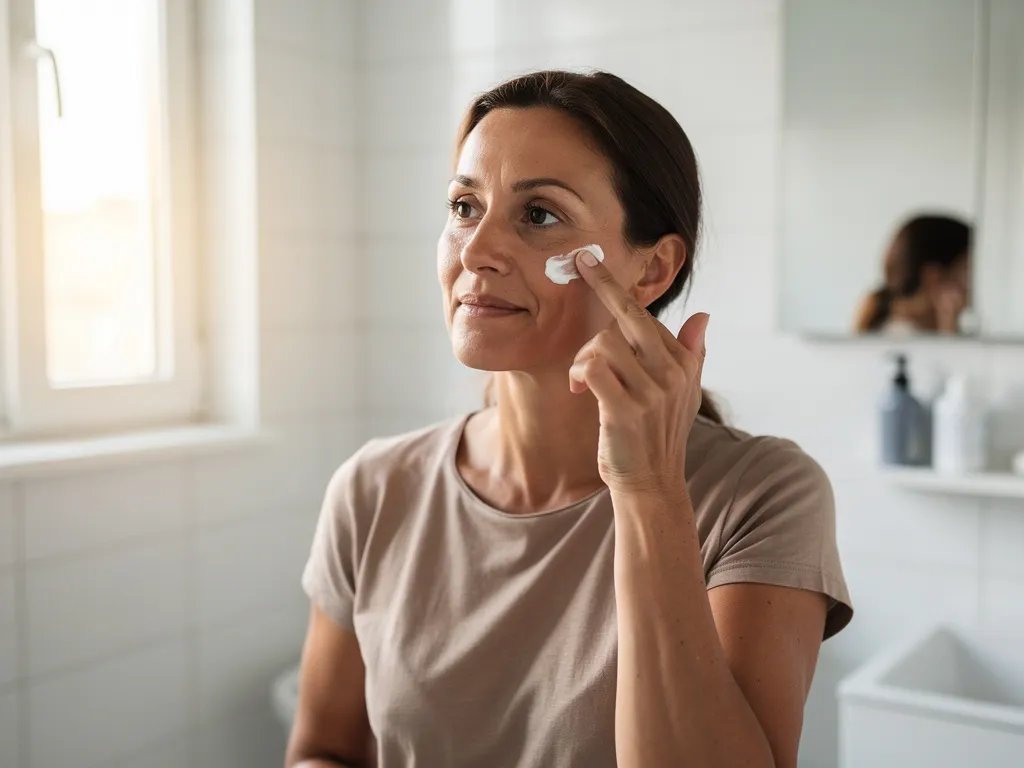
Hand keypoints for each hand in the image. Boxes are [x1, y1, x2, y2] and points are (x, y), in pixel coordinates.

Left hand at [568, 248, 709, 496]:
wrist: (650, 483)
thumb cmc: (658, 435)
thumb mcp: (684, 394)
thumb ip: (693, 353)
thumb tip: (704, 316)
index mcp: (682, 363)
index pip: (644, 315)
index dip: (614, 288)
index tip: (591, 260)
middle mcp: (671, 372)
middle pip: (627, 316)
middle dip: (600, 286)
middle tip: (580, 266)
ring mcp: (650, 392)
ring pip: (604, 342)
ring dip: (582, 357)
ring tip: (579, 378)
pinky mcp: (625, 409)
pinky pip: (594, 367)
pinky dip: (579, 371)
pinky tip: (576, 387)